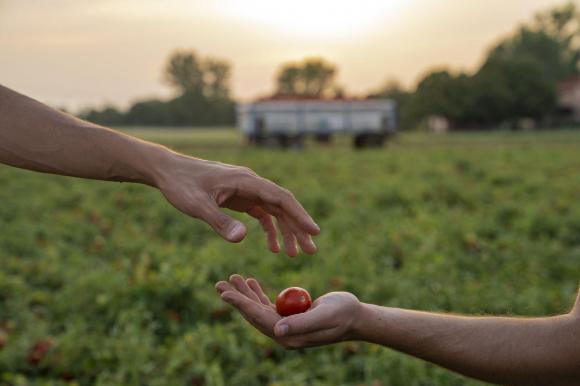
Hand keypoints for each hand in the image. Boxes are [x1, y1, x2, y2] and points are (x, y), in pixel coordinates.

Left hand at [153, 153, 319, 255]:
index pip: (280, 197)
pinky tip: (273, 248)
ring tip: (294, 254)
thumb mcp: (197, 205)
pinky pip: (262, 214)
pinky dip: (270, 230)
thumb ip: (219, 222)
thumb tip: (242, 238)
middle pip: (283, 205)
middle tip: (311, 251)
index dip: (299, 215)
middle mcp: (251, 184)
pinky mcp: (240, 198)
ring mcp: (246, 191)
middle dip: (298, 228)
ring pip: (275, 211)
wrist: (168, 171)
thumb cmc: (181, 184)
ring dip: (286, 231)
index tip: (314, 231)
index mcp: (245, 181)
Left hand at [216, 275, 361, 348]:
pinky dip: (258, 293)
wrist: (356, 317)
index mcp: (289, 336)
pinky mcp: (290, 316)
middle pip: (254, 314)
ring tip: (232, 279)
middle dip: (237, 299)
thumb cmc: (343, 314)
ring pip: (259, 308)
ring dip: (245, 294)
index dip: (241, 305)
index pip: (259, 319)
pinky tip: (250, 283)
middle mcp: (284, 333)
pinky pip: (268, 304)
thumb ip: (301, 324)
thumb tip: (277, 330)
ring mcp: (286, 325)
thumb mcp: (324, 316)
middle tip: (219, 284)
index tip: (225, 294)